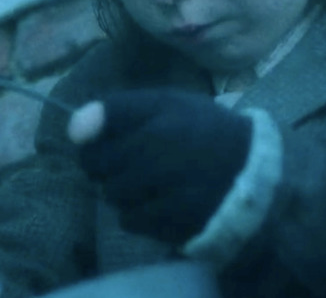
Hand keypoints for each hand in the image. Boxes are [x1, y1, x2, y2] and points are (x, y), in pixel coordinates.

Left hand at [68, 88, 252, 244]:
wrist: (254, 172)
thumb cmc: (203, 131)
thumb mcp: (167, 103)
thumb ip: (118, 110)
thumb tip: (71, 128)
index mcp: (159, 118)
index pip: (96, 133)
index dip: (94, 141)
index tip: (106, 143)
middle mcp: (161, 154)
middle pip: (97, 166)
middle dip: (105, 166)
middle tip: (130, 163)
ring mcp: (169, 191)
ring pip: (112, 196)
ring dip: (122, 191)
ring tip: (150, 183)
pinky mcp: (176, 222)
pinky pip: (131, 221)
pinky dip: (138, 214)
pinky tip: (160, 202)